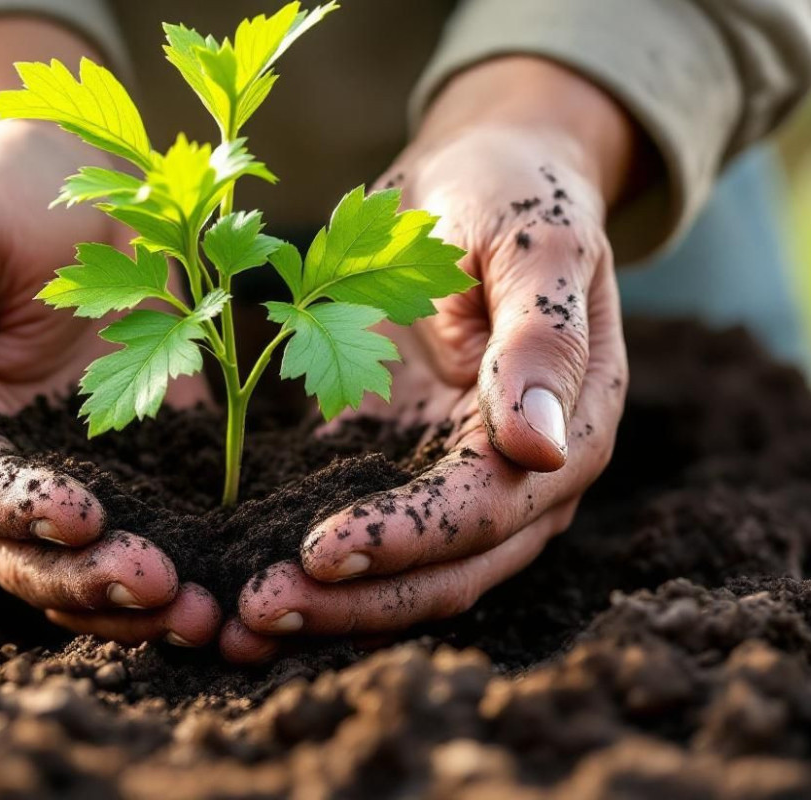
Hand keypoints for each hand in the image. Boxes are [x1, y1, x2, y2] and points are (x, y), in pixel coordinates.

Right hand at [0, 19, 219, 646]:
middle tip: (158, 584)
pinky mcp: (147, 472)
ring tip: (205, 614)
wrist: (78, 184)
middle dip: (91, 577)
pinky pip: (164, 535)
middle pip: (30, 555)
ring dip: (140, 601)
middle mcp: (3, 473)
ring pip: (92, 568)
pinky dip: (194, 568)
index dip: (20, 511)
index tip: (79, 517)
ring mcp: (77, 480)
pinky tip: (235, 590)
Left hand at [221, 58, 637, 661]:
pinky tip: (239, 582)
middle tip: (255, 610)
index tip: (318, 551)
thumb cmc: (510, 193)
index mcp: (572, 424)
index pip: (490, 508)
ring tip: (239, 622)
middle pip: (449, 568)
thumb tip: (541, 446)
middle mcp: (524, 476)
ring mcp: (459, 480)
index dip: (408, 538)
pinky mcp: (399, 468)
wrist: (476, 177)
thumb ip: (542, 337)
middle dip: (357, 599)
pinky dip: (311, 571)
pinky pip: (363, 536)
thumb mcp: (534, 241)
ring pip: (407, 574)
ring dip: (330, 606)